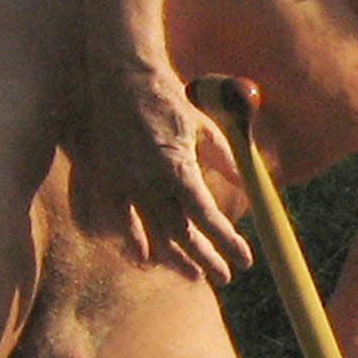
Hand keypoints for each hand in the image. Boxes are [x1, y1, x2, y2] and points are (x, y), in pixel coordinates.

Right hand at [87, 64, 251, 282]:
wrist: (121, 81)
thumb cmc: (169, 102)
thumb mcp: (205, 129)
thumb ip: (228, 161)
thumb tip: (251, 189)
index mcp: (177, 167)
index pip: (207, 217)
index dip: (227, 242)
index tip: (245, 259)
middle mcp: (149, 182)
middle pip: (181, 235)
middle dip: (205, 260)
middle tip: (224, 277)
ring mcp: (125, 185)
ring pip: (151, 235)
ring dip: (174, 259)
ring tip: (193, 275)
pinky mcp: (106, 184)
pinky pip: (120, 224)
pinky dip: (134, 244)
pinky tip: (147, 259)